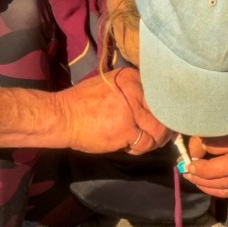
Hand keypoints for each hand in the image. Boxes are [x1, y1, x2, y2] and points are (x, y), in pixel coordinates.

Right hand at [55, 68, 171, 154]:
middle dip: (164, 126)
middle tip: (162, 135)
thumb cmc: (83, 103)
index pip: (160, 93)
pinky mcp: (127, 129)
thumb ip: (131, 92)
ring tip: (146, 142)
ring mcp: (132, 110)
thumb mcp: (110, 86)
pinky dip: (141, 148)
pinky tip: (130, 147)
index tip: (162, 118)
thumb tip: (152, 106)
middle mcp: (135, 90)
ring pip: (158, 129)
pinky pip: (145, 143)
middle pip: (163, 111)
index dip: (164, 108)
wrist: (63, 116)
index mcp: (131, 77)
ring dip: (155, 140)